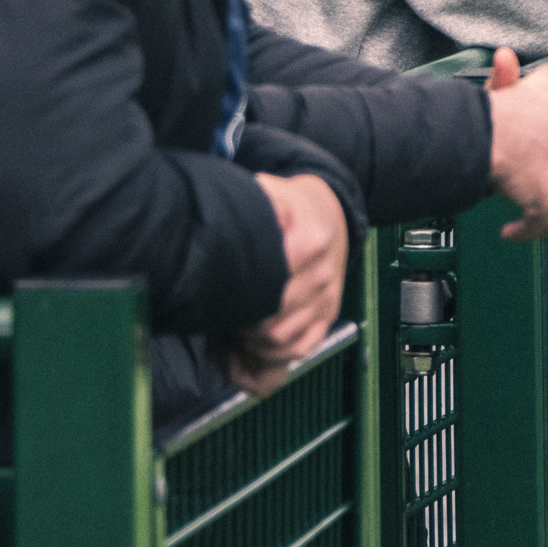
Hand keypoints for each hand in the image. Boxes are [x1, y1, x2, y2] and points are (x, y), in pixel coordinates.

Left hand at [220, 173, 348, 396]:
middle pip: (272, 322)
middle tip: (216, 317)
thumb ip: (252, 203)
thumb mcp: (270, 192)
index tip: (218, 297)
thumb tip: (224, 220)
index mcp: (309, 242)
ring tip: (229, 330)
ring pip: (282, 340)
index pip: (270, 286)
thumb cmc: (292, 205)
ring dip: (249, 343)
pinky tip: (251, 343)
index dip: (238, 299)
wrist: (331, 212)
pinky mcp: (327, 315)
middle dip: (238, 326)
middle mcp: (321, 275)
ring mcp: (326, 299)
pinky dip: (273, 354)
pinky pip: (301, 348)